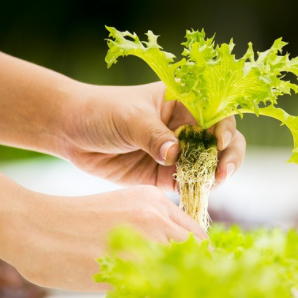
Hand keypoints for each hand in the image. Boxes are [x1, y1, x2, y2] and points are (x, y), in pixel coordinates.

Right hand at [5, 185, 205, 290]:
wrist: (33, 227)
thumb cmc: (70, 226)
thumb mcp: (118, 213)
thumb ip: (147, 229)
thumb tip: (171, 260)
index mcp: (154, 200)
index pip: (196, 235)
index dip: (198, 260)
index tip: (194, 278)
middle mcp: (156, 214)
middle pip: (197, 253)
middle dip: (195, 277)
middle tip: (187, 297)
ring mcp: (145, 238)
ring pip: (184, 272)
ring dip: (180, 291)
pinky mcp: (130, 264)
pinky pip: (161, 292)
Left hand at [60, 81, 245, 191]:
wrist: (70, 131)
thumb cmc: (101, 111)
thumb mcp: (129, 118)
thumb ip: (153, 135)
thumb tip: (175, 154)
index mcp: (183, 102)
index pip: (216, 113)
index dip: (225, 129)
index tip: (220, 143)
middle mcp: (185, 126)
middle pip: (220, 142)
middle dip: (228, 157)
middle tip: (222, 173)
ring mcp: (176, 152)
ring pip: (207, 166)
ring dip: (213, 176)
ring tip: (209, 185)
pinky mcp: (163, 174)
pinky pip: (187, 184)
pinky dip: (195, 190)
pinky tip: (195, 195)